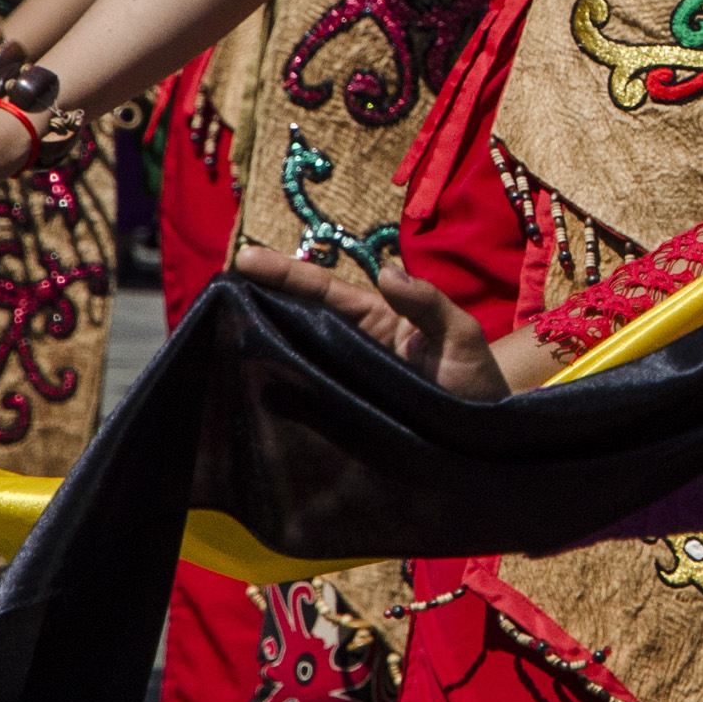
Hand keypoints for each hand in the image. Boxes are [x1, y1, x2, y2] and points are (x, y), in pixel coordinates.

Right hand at [232, 239, 513, 398]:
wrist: (486, 442)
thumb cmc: (476, 383)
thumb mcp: (461, 337)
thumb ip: (429, 304)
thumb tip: (388, 271)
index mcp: (378, 320)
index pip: (325, 291)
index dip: (287, 274)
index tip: (245, 259)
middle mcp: (354, 348)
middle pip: (300, 319)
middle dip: (259, 302)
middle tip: (217, 290)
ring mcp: (345, 384)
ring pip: (295, 358)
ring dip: (261, 345)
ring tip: (220, 333)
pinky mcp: (342, 420)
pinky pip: (304, 404)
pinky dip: (277, 396)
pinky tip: (250, 391)